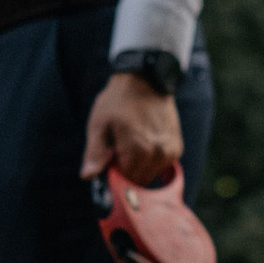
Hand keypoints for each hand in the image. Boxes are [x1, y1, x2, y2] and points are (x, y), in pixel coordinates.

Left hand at [80, 69, 184, 189]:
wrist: (146, 80)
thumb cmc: (118, 101)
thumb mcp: (100, 124)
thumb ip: (95, 153)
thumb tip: (87, 176)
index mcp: (138, 151)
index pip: (124, 182)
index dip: (112, 175)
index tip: (107, 162)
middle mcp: (158, 154)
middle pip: (138, 182)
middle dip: (126, 172)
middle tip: (117, 150)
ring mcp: (170, 152)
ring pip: (150, 176)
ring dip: (138, 167)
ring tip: (131, 144)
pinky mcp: (176, 149)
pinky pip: (160, 167)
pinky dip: (150, 162)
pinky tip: (143, 144)